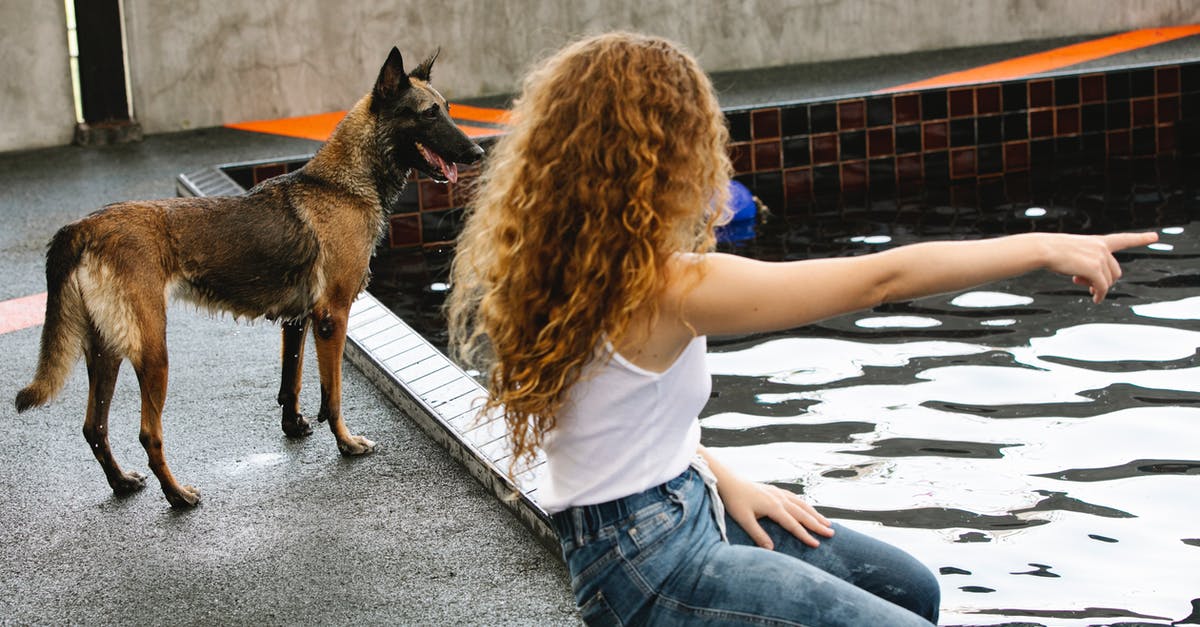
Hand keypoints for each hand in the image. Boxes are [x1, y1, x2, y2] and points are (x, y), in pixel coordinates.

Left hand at [719, 476, 834, 549]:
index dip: (806, 535)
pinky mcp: (775, 490)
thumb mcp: (744, 519)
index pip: (794, 525)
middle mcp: (780, 499)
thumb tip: (771, 550)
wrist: (729, 481)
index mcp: (774, 507)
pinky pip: (795, 498)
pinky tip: (808, 509)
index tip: (817, 544)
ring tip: (827, 523)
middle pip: (803, 514)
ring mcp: (779, 493)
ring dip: (815, 514)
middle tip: (831, 533)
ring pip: (802, 504)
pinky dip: (805, 505)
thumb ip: (758, 535)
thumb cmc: (735, 501)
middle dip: (818, 524)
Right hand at [1042, 232, 1157, 302]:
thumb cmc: (1054, 251)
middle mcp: (1102, 248)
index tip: (1155, 236)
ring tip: (1084, 287)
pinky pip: (1102, 287)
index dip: (1140, 238)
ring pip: (1109, 280)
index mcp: (1098, 241)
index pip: (1123, 239)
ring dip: (1099, 288)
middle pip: (1115, 271)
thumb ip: (1089, 265)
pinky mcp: (1095, 269)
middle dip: (1105, 281)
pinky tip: (1095, 299)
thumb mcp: (1075, 253)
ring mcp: (1100, 258)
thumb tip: (1095, 285)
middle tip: (1089, 287)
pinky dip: (1100, 295)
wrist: (1045, 249)